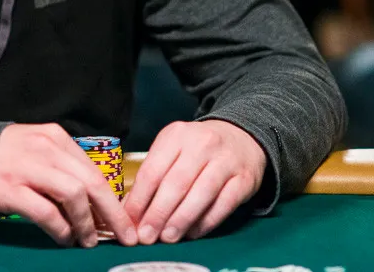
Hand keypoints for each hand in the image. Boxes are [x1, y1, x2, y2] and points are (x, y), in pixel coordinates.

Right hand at [0, 123, 136, 247]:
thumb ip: (67, 169)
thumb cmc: (10, 158)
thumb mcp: (41, 151)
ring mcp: (26, 167)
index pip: (94, 170)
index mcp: (56, 137)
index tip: (125, 222)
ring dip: (85, 222)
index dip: (113, 200)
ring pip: (72, 195)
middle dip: (112, 213)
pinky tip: (64, 238)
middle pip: (90, 182)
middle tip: (123, 236)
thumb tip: (100, 206)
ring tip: (87, 240)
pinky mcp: (9, 188)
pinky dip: (60, 228)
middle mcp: (45, 148)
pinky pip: (45, 211)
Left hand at [124, 120, 266, 243]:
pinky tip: (192, 233)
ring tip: (167, 237)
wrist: (241, 138)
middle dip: (158, 214)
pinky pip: (223, 204)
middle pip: (175, 184)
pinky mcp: (244, 179)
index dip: (139, 200)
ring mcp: (225, 161)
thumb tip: (130, 212)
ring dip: (181, 220)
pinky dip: (206, 222)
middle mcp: (201, 144)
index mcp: (176, 135)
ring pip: (200, 194)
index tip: (129, 222)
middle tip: (146, 236)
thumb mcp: (172, 151)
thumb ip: (152, 178)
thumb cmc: (198, 150)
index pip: (152, 171)